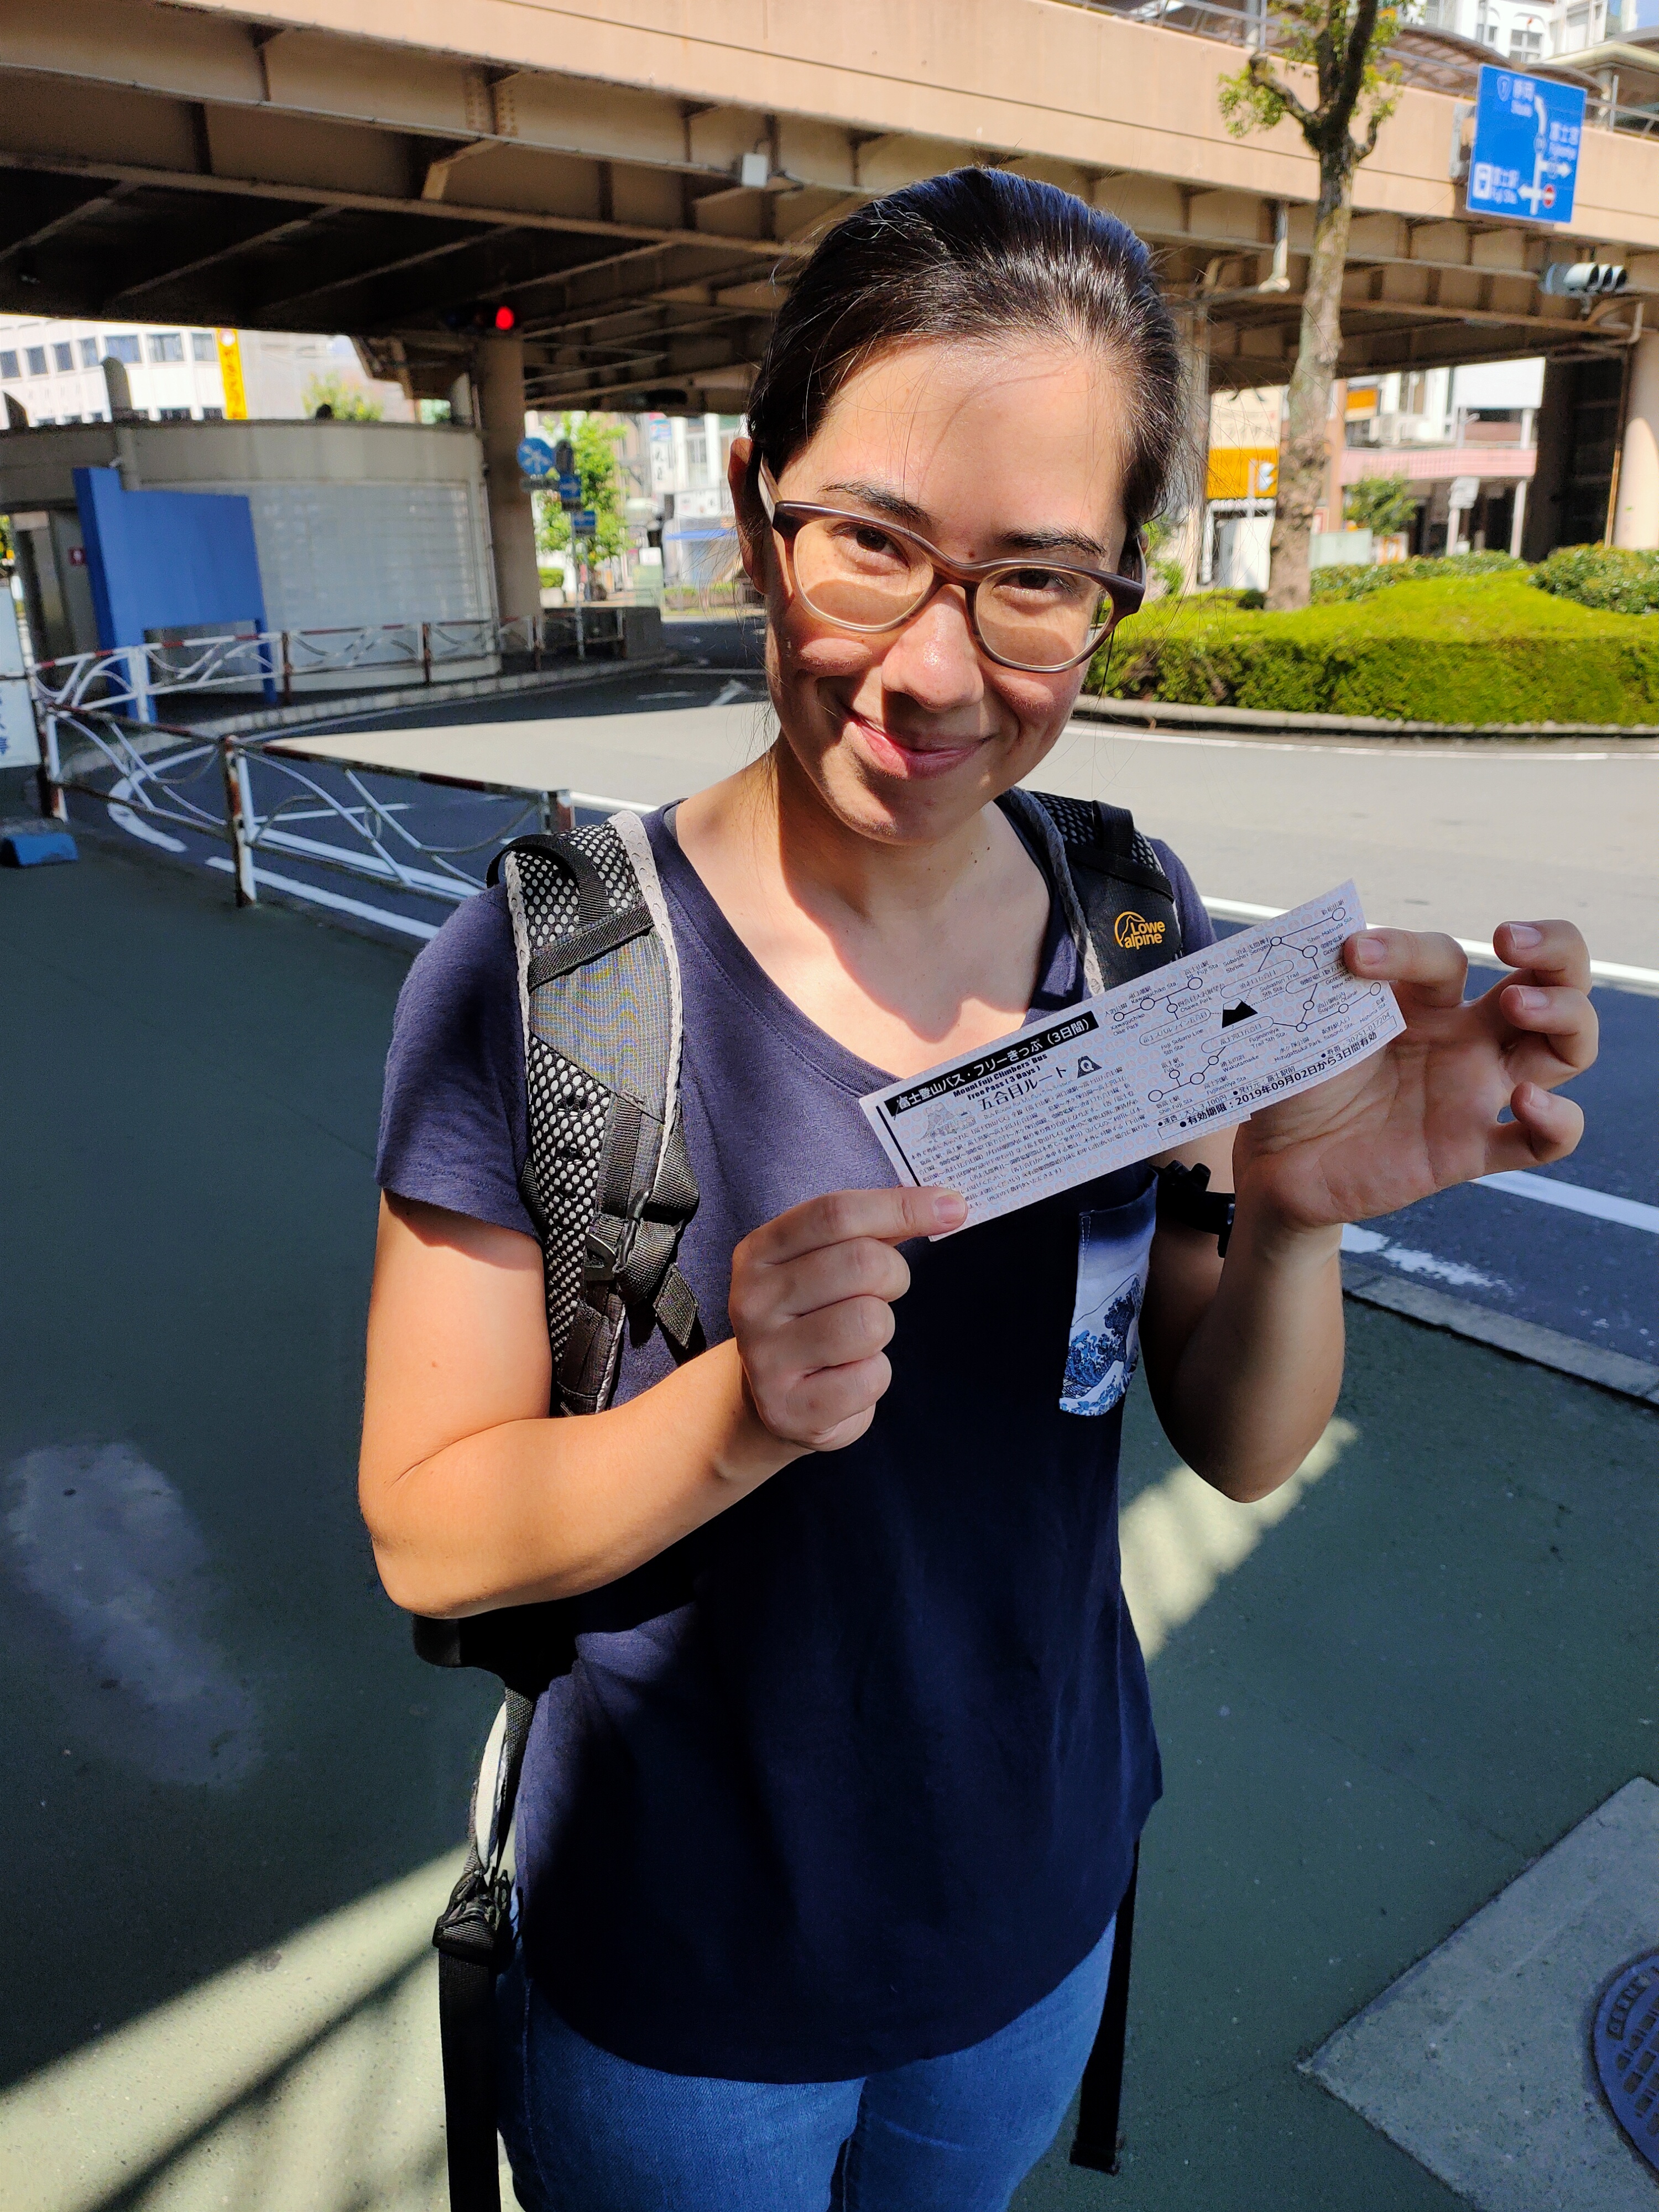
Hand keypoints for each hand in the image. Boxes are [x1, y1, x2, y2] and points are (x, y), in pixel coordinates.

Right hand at [728, 1186, 964, 1449]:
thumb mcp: (826, 1263)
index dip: (901, 1207)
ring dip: (881, 1330)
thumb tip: (946, 1205)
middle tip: (879, 1294)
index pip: (835, 1214)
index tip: (953, 1207)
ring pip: (870, 1322)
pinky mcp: (788, 1407)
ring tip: (854, 1342)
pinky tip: (845, 1378)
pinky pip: (870, 1378)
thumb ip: (876, 1230)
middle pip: (862, 1263)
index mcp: (759, 1251)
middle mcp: (751, 1299)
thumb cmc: (813, 1318)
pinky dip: (874, 1377)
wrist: (772, 1401)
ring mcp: (764, 1356)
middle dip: (893, 1276)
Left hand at [1232, 920, 1596, 1230]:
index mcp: (1422, 1000)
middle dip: (1555, 947)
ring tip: (1517, 1007)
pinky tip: (1527, 1102)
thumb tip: (1326, 933)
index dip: (1405, 947)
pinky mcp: (1472, 1149)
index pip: (1446, 956)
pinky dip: (1558, 1121)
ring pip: (1568, 1048)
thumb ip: (1319, 983)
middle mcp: (1465, 1038)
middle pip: (1555, 980)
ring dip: (1565, 1016)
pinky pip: (1544, 1141)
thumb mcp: (1303, 1028)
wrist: (1274, 1163)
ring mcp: (1476, 1092)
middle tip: (1508, 941)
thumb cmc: (1293, 1082)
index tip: (1351, 954)